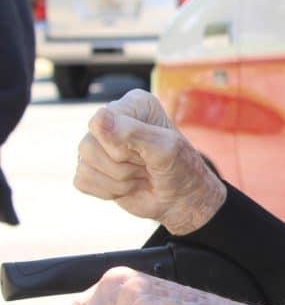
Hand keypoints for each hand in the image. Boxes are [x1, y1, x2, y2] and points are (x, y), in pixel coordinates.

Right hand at [74, 89, 225, 233]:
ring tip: (140, 175)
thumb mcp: (166, 149)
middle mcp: (111, 119)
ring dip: (120, 180)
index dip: (126, 146)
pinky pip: (82, 181)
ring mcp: (98, 144)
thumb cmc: (180, 170)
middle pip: (89, 146)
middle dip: (124, 166)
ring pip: (84, 164)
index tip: (152, 151)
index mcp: (133, 104)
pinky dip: (109, 191)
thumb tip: (98, 117)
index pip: (103, 122)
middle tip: (148, 166)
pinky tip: (128, 185)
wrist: (182, 200)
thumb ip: (132, 132)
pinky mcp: (91, 167)